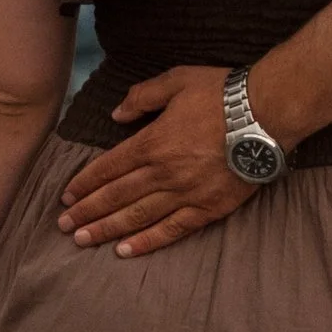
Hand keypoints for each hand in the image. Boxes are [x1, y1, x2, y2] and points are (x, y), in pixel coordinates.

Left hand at [57, 63, 255, 255]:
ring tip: (84, 241)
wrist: (267, 114)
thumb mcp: (176, 81)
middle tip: (65, 226)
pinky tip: (126, 251)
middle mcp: (163, 172)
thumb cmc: (221, 94)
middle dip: (87, 212)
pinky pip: (172, 230)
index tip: (67, 196)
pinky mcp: (207, 208)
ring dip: (107, 230)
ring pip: (137, 217)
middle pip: (116, 196)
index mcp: (152, 142)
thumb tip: (116, 115)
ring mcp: (185, 193)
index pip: (108, 168)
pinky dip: (147, 242)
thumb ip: (141, 97)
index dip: (85, 183)